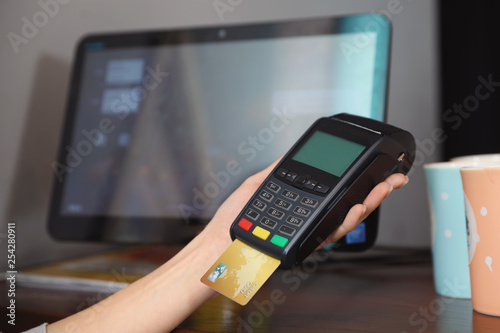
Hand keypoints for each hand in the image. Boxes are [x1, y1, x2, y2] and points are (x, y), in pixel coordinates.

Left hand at [200, 158, 408, 255]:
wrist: (221, 243)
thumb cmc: (235, 218)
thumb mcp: (260, 185)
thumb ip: (280, 170)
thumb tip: (293, 152)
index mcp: (304, 204)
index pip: (337, 192)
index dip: (358, 182)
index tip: (374, 169)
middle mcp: (311, 220)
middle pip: (350, 206)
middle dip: (375, 192)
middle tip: (395, 179)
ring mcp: (308, 232)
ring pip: (345, 221)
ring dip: (368, 205)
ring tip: (382, 190)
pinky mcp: (302, 243)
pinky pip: (328, 233)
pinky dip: (344, 221)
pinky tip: (355, 208)